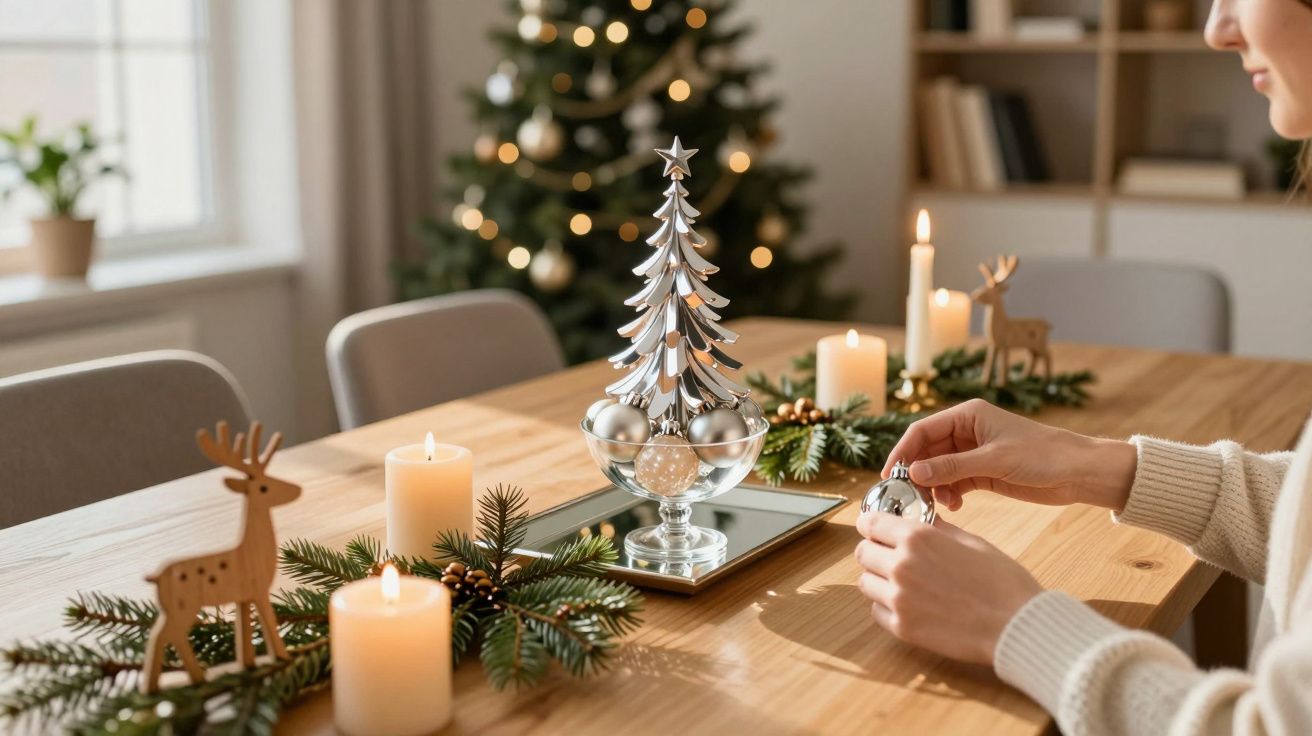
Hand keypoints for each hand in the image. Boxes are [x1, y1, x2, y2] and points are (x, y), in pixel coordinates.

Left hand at [854, 510, 1041, 664]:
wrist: (1016, 625)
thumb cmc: (1002, 582)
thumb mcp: (972, 542)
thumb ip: (938, 530)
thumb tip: (922, 521)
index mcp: (918, 538)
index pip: (871, 523)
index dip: (870, 524)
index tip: (872, 527)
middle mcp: (901, 565)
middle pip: (863, 553)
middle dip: (874, 551)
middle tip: (888, 555)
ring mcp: (898, 598)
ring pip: (865, 582)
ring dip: (878, 579)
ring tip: (901, 582)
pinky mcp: (902, 627)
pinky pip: (876, 610)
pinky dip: (886, 606)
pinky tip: (908, 604)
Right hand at [882, 398, 1136, 512]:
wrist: (1079, 472)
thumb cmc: (1043, 455)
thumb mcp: (994, 460)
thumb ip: (953, 467)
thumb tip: (915, 472)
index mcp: (968, 415)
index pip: (922, 430)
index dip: (903, 451)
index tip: (890, 475)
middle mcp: (967, 431)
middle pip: (927, 451)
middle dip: (918, 473)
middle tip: (910, 496)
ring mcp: (974, 453)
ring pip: (939, 469)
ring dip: (934, 486)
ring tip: (939, 504)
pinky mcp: (983, 473)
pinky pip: (954, 482)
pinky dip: (949, 493)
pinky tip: (954, 505)